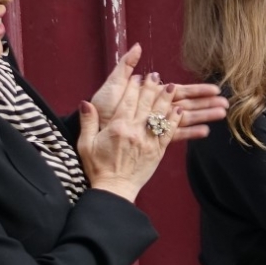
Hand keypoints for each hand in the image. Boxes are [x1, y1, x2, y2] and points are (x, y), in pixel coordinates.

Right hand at [77, 69, 177, 201]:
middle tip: (156, 75)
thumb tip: (86, 103)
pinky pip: (169, 132)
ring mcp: (149, 141)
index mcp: (117, 128)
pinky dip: (175, 120)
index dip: (133, 87)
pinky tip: (180, 109)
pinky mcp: (158, 151)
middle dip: (151, 88)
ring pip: (160, 116)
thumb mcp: (86, 144)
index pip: (127, 101)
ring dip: (166, 99)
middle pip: (146, 104)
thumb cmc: (98, 167)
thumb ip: (88, 122)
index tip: (137, 76)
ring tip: (172, 86)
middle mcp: (135, 132)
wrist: (114, 189)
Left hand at [90, 44, 228, 140]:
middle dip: (206, 103)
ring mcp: (156, 124)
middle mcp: (156, 109)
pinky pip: (174, 134)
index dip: (197, 90)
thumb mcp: (112, 84)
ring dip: (203, 116)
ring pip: (184, 118)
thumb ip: (125, 66)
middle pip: (186, 104)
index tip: (215, 88)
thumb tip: (138, 46)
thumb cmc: (102, 108)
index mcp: (151, 96)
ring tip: (221, 114)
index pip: (178, 91)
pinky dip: (189, 133)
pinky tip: (205, 132)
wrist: (94, 131)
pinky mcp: (153, 138)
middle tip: (225, 102)